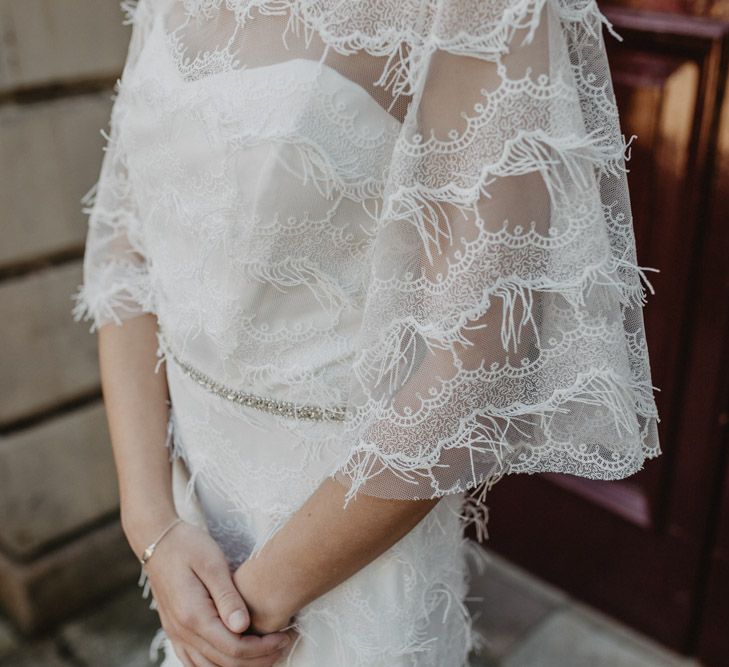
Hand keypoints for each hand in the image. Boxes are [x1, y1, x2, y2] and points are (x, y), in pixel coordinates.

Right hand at [130, 518, 293, 665]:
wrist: (158, 541)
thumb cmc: (188, 546)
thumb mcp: (212, 563)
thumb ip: (227, 596)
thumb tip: (244, 626)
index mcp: (193, 615)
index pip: (233, 648)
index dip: (262, 649)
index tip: (284, 637)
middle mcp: (182, 632)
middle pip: (224, 663)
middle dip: (258, 660)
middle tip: (283, 645)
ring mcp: (176, 634)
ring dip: (240, 666)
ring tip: (266, 653)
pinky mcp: (175, 632)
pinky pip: (194, 662)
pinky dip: (217, 665)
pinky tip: (236, 656)